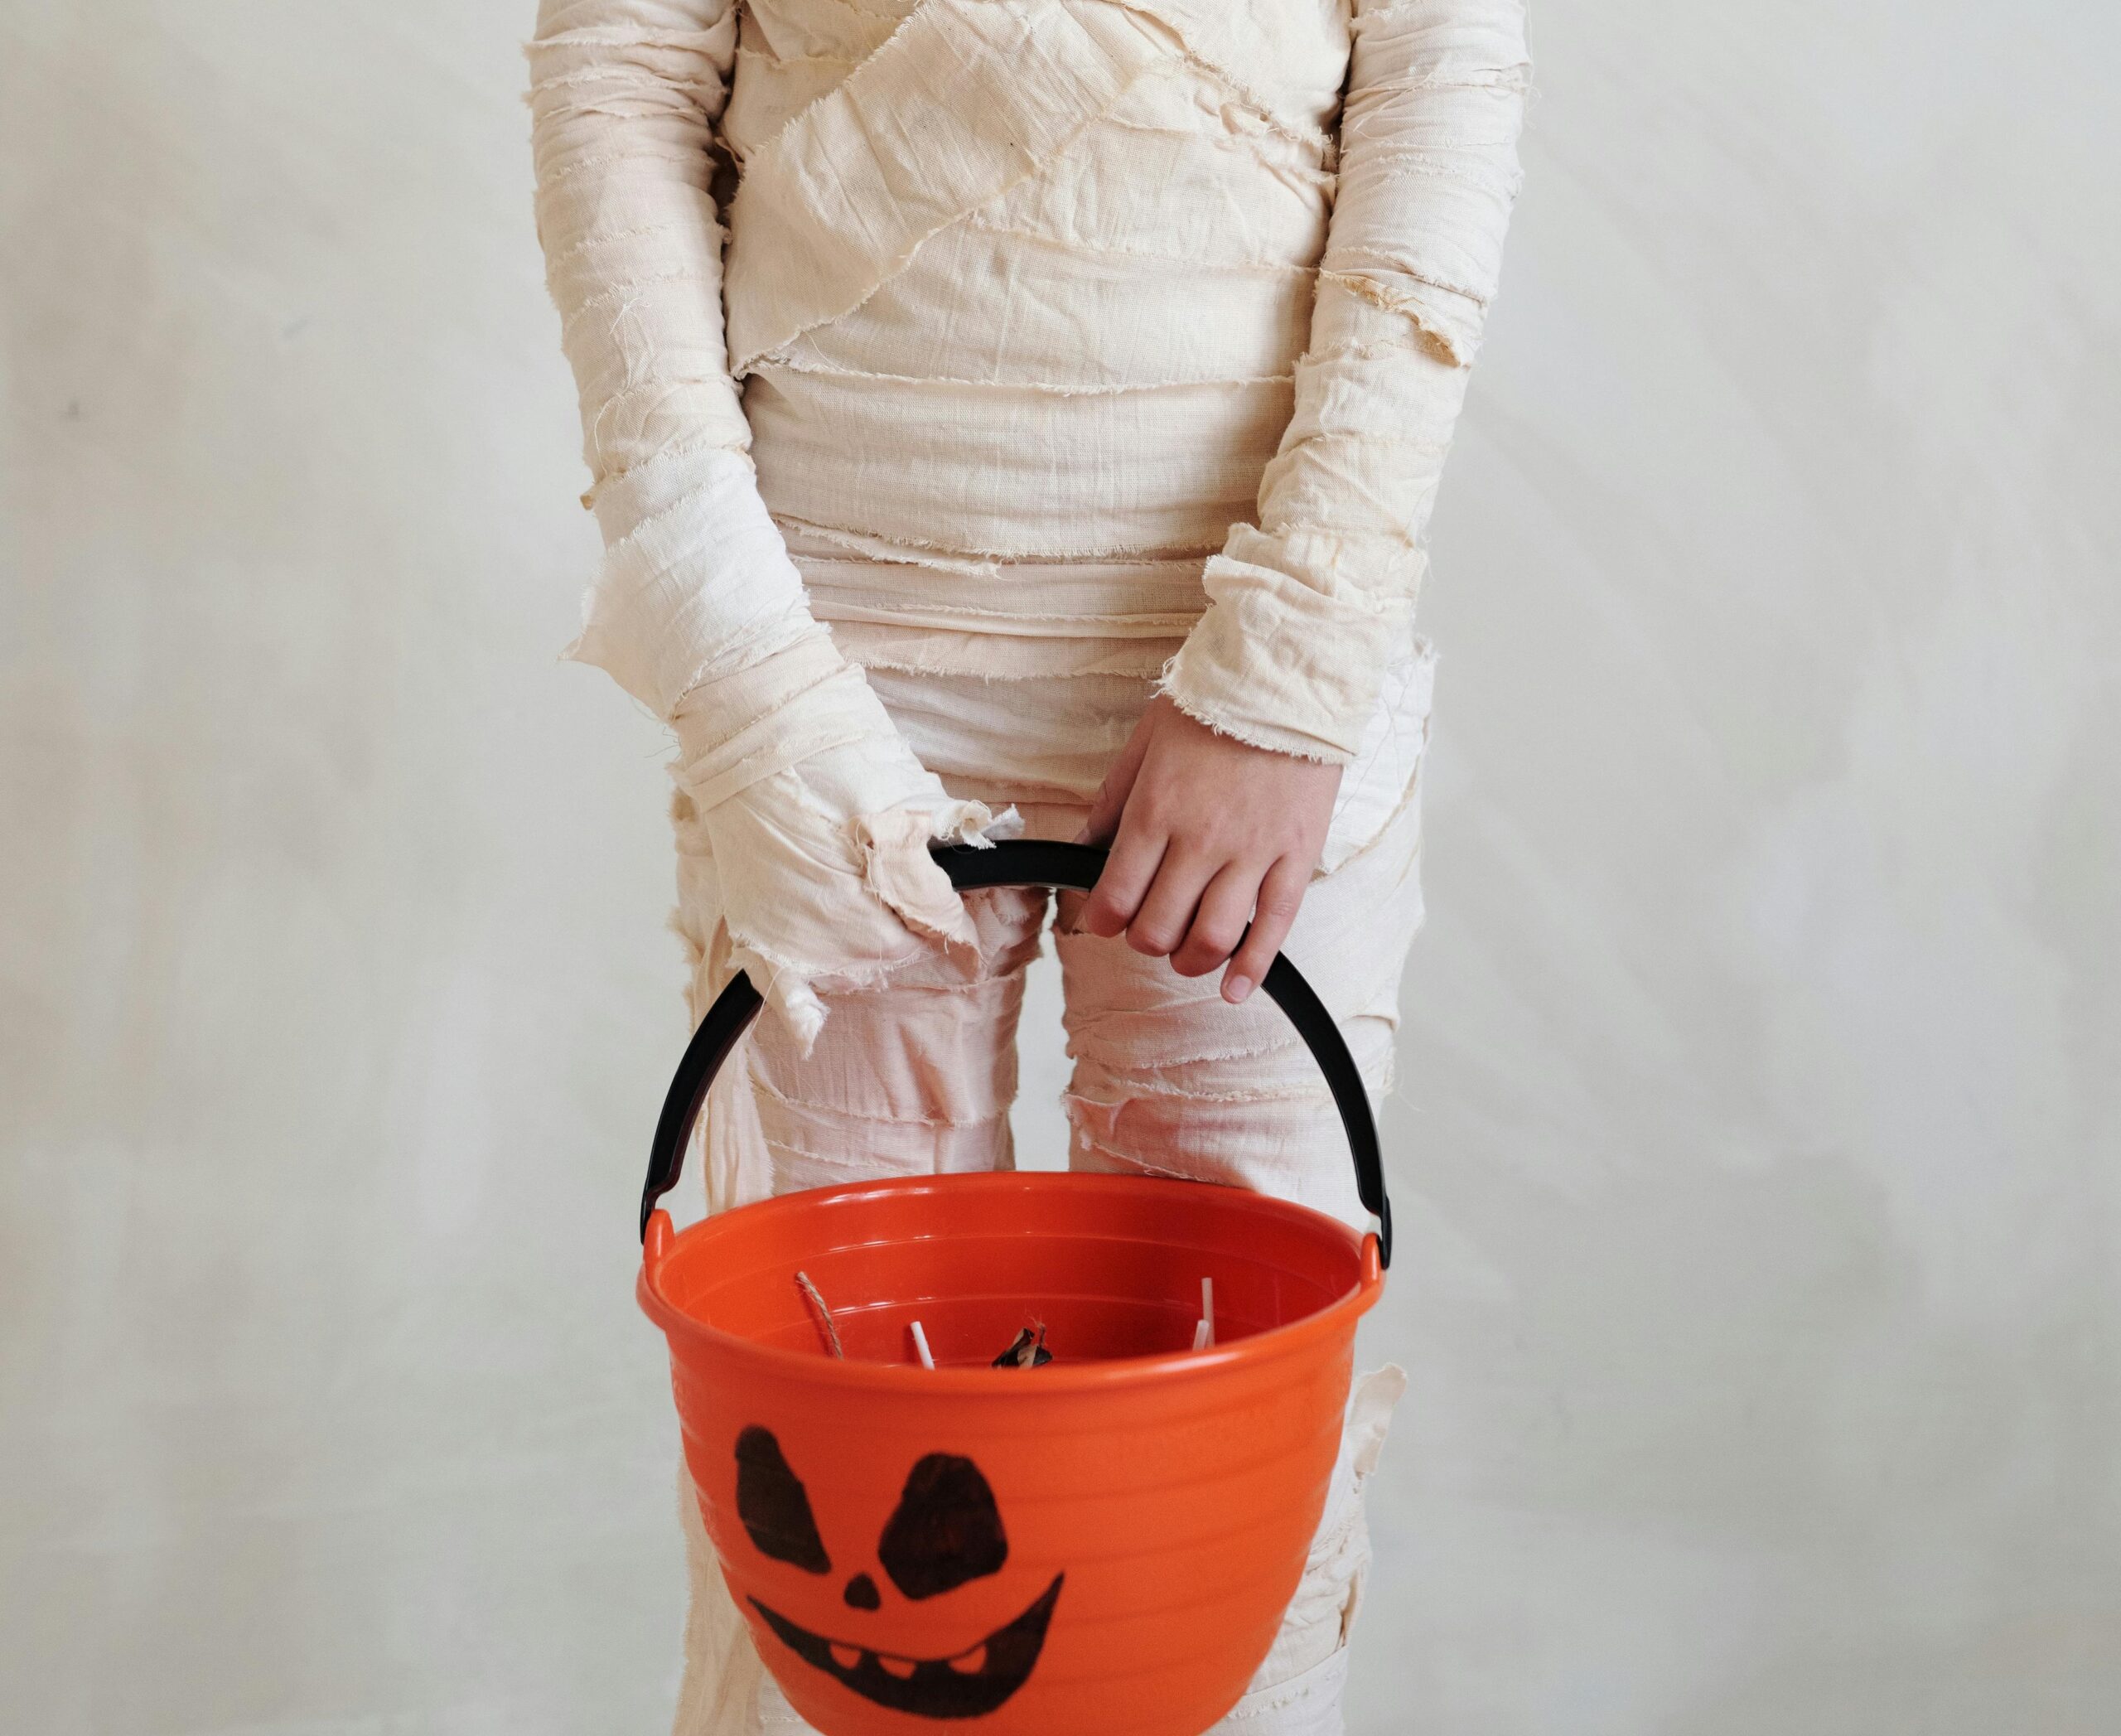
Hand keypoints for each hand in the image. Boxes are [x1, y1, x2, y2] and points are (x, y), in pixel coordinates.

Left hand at [1076, 696, 1340, 1001]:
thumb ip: (1112, 803)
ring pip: (1210, 939)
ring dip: (1190, 961)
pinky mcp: (1295, 856)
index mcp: (1155, 813)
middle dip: (1145, 941)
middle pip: (1158, 930)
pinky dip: (1252, 969)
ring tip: (1186, 955)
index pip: (1113, 899)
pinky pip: (1273, 928)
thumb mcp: (1144, 745)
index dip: (1101, 923)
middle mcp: (1199, 841)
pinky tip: (1234, 988)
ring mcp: (1251, 853)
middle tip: (1149, 929)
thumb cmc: (1213, 706)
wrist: (1287, 677)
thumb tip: (1080, 847)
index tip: (1105, 920)